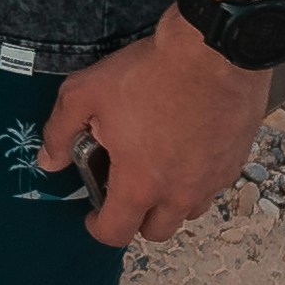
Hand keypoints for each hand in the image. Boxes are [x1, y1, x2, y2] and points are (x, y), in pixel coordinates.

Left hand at [38, 12, 270, 248]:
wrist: (212, 51)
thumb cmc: (147, 74)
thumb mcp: (85, 94)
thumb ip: (59, 132)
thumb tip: (48, 162)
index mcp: (140, 184)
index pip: (116, 233)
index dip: (98, 228)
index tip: (94, 213)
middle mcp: (179, 193)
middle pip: (157, 231)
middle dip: (137, 219)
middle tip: (126, 190)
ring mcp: (212, 179)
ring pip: (189, 211)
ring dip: (170, 202)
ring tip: (158, 170)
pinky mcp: (236, 161)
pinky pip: (213, 185)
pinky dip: (197, 179)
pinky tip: (187, 150)